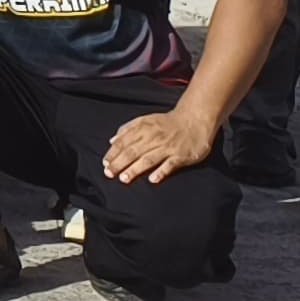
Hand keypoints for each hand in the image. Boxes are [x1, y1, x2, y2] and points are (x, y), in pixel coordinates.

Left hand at [101, 104, 216, 184]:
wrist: (194, 120)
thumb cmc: (167, 122)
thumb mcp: (145, 120)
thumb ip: (127, 129)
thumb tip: (112, 140)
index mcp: (143, 128)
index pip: (123, 142)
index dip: (113, 153)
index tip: (105, 164)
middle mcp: (153, 137)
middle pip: (133, 152)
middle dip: (119, 163)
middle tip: (109, 174)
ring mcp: (167, 147)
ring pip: (148, 159)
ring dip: (135, 169)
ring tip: (124, 179)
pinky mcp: (181, 155)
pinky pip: (169, 165)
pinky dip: (161, 172)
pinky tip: (152, 180)